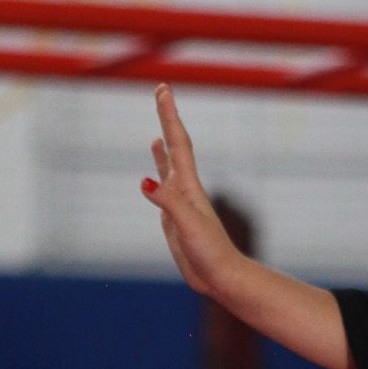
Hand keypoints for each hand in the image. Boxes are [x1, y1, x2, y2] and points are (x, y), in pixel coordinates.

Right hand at [140, 83, 241, 296]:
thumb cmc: (210, 253)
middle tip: (162, 92)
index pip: (178, 143)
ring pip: (170, 168)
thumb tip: (145, 182)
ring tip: (158, 133)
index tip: (163, 90)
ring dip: (164, 148)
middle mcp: (185, 190)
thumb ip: (168, 202)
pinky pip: (163, 191)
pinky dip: (159, 177)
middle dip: (168, 119)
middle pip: (175, 147)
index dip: (169, 115)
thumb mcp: (187, 225)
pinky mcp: (175, 219)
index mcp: (189, 187)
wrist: (222, 278)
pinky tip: (154, 176)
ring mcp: (180, 204)